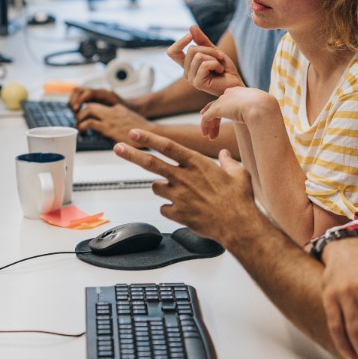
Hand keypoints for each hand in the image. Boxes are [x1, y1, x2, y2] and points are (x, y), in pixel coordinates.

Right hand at [68, 86, 128, 113]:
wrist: (134, 107)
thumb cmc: (127, 111)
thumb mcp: (120, 112)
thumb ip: (110, 114)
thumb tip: (98, 120)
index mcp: (104, 94)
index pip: (87, 93)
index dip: (80, 101)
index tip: (77, 110)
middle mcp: (98, 92)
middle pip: (78, 90)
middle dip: (73, 101)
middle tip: (75, 113)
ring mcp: (94, 95)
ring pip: (77, 93)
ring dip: (73, 102)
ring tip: (76, 114)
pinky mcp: (93, 99)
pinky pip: (80, 98)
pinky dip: (76, 104)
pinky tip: (78, 114)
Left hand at [75, 102, 152, 144]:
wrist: (152, 133)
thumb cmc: (142, 131)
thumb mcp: (128, 121)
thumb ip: (117, 121)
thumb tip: (107, 130)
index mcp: (117, 109)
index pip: (98, 104)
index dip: (88, 110)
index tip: (83, 116)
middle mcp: (113, 111)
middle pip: (91, 105)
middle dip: (81, 113)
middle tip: (78, 121)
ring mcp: (111, 119)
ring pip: (88, 111)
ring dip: (80, 119)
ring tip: (78, 126)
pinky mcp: (109, 129)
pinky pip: (91, 123)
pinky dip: (83, 126)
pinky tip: (82, 132)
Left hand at [114, 128, 255, 242]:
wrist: (238, 225)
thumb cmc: (240, 199)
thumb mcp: (238, 173)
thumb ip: (228, 161)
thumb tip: (225, 154)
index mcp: (197, 163)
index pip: (167, 146)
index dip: (149, 138)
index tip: (134, 133)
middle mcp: (184, 178)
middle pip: (151, 163)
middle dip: (132, 154)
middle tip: (117, 147)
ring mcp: (179, 196)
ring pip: (156, 187)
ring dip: (161, 187)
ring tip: (178, 190)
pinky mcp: (178, 214)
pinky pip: (164, 207)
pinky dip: (169, 207)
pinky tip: (182, 208)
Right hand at [167, 25, 242, 96]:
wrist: (235, 82)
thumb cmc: (224, 68)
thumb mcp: (213, 50)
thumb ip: (201, 40)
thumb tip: (191, 27)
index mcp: (187, 65)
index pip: (172, 52)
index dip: (180, 42)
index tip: (190, 36)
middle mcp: (186, 72)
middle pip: (192, 50)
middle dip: (209, 50)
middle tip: (219, 57)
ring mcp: (191, 79)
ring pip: (198, 56)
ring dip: (214, 58)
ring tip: (219, 65)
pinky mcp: (198, 83)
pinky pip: (204, 65)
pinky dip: (216, 64)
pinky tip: (220, 71)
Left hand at [199, 86, 274, 139]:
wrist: (262, 107)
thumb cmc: (265, 111)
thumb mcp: (259, 111)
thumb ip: (254, 114)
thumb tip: (257, 123)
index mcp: (241, 93)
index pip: (227, 100)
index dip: (222, 109)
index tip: (219, 119)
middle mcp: (230, 94)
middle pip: (218, 105)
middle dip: (215, 119)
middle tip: (214, 132)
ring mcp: (223, 100)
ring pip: (211, 112)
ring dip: (210, 125)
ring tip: (210, 137)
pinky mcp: (217, 108)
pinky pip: (206, 117)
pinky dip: (205, 126)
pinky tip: (205, 134)